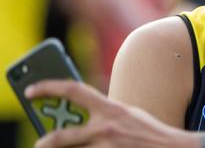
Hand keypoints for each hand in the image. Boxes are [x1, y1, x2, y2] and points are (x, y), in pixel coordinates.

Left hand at [26, 80, 196, 147]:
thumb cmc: (148, 132)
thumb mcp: (127, 114)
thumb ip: (105, 113)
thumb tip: (78, 117)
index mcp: (110, 108)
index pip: (73, 90)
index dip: (48, 87)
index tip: (31, 91)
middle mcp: (105, 128)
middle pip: (61, 136)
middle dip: (46, 142)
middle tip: (40, 143)